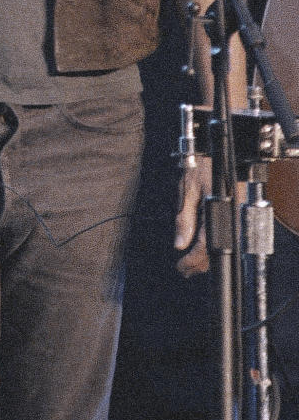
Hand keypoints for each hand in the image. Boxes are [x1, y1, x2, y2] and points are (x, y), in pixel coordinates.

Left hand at [175, 157, 248, 277]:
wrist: (222, 150)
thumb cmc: (204, 164)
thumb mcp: (187, 188)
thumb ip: (185, 218)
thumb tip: (180, 243)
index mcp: (219, 210)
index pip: (205, 245)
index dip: (192, 260)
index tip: (181, 267)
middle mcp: (232, 215)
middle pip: (217, 250)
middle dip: (199, 263)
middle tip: (184, 269)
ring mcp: (237, 214)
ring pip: (224, 245)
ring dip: (208, 257)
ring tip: (192, 262)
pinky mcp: (238, 212)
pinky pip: (228, 235)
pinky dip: (216, 245)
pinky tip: (205, 248)